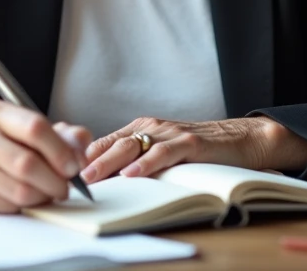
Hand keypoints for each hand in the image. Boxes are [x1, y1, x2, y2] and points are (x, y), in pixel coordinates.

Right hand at [0, 102, 91, 212]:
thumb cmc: (6, 139)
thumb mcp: (31, 125)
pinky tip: (30, 195)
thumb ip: (64, 134)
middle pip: (27, 164)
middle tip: (67, 186)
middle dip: (55, 180)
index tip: (74, 166)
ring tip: (50, 191)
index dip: (60, 151)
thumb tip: (81, 148)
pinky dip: (26, 205)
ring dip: (44, 195)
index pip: (35, 128)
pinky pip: (7, 205)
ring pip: (19, 190)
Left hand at [81, 116, 306, 182]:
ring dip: (109, 163)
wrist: (242, 140)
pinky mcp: (190, 143)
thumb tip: (105, 179)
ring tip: (92, 177)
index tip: (64, 171)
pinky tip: (133, 174)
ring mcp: (170, 133)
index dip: (84, 156)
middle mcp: (152, 127)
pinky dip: (146, 163)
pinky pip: (163, 153)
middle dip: (89, 161)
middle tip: (70, 177)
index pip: (105, 141)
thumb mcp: (163, 153)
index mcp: (142, 129)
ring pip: (132, 146)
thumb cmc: (201, 151)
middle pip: (113, 143)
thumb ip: (138, 159)